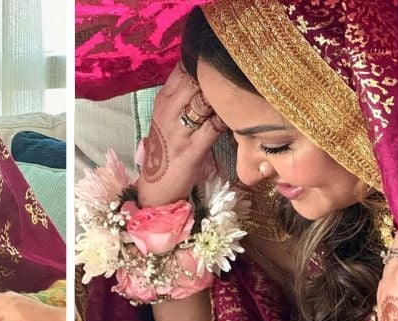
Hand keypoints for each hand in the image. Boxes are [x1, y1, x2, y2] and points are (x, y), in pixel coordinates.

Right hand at [136, 63, 225, 206]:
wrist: (158, 182)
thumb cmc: (169, 146)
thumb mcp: (168, 116)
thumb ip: (183, 95)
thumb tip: (210, 72)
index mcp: (163, 100)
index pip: (182, 70)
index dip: (203, 63)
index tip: (220, 61)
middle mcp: (168, 112)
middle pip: (195, 81)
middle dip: (216, 78)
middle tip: (235, 77)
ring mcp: (178, 131)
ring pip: (205, 101)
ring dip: (224, 98)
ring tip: (238, 97)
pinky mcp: (191, 149)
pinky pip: (215, 126)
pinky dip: (228, 120)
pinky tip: (237, 120)